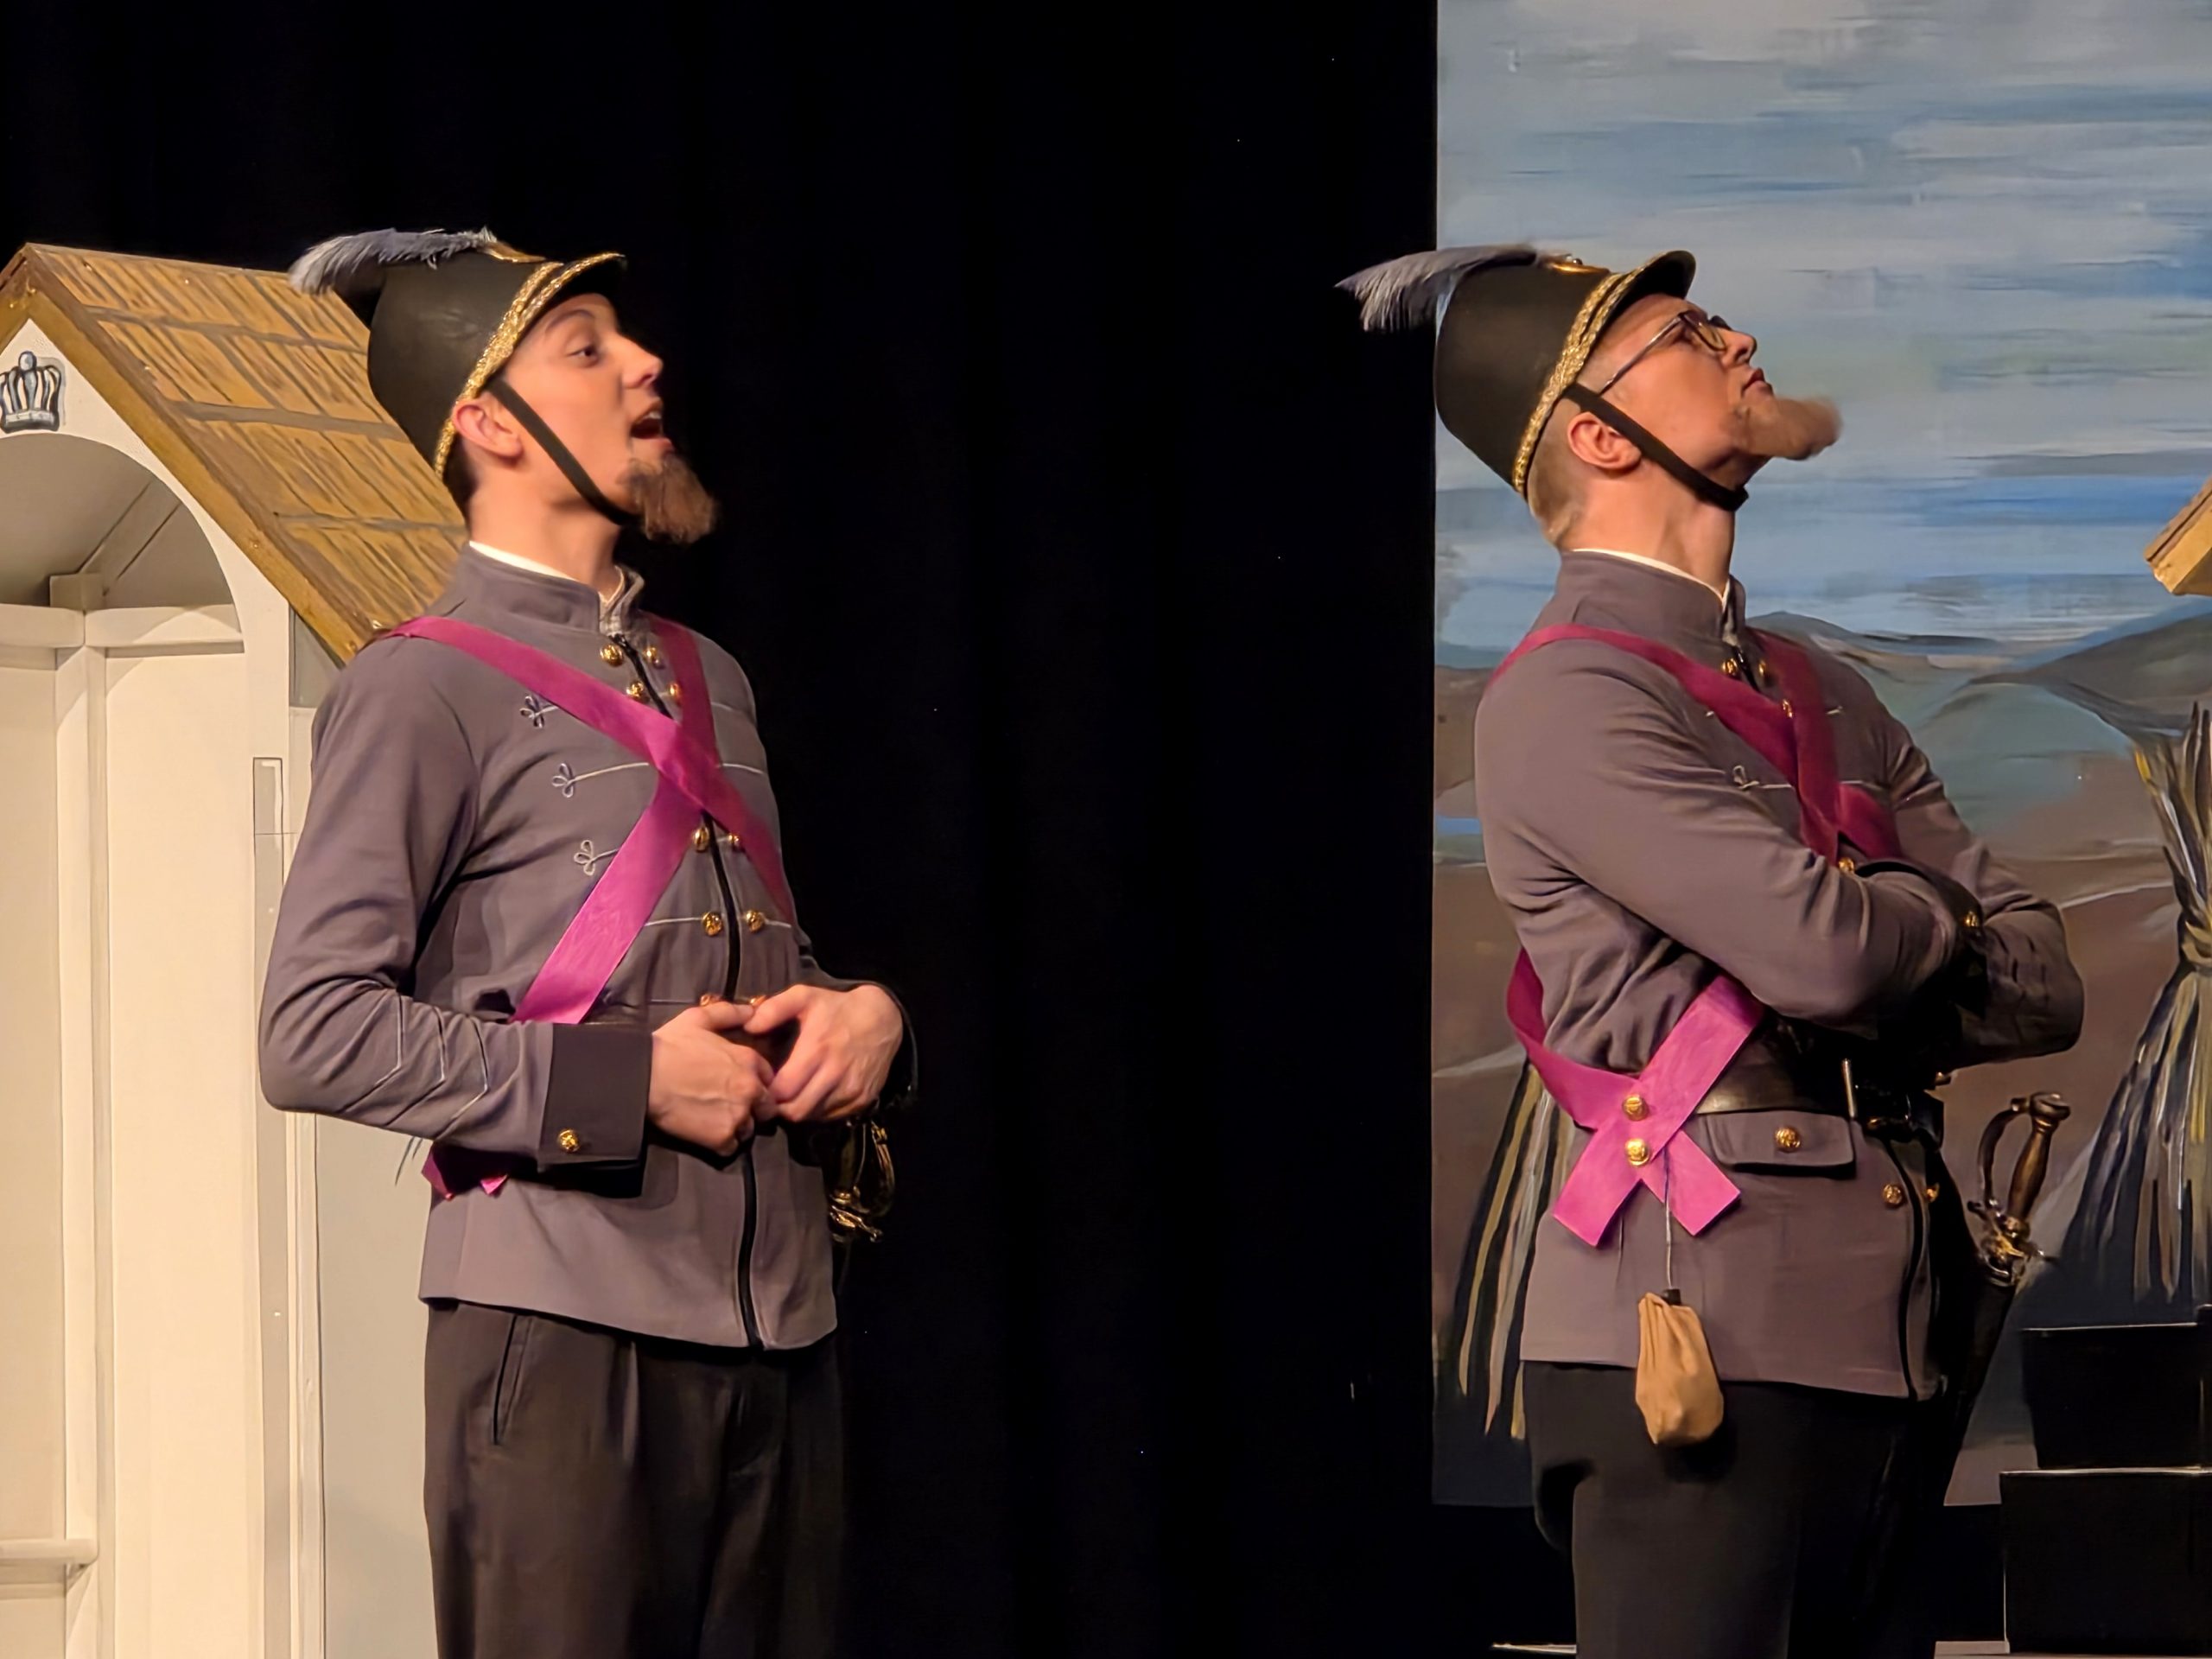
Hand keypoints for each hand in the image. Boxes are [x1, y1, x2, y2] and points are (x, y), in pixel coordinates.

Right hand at [647, 999, 776, 1154]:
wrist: (642, 1077)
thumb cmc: (668, 1046)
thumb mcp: (699, 1018)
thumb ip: (730, 1013)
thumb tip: (753, 1011)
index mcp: (748, 1061)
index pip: (768, 1078)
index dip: (755, 1082)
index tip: (738, 1085)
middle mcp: (751, 1089)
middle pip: (766, 1107)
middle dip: (753, 1108)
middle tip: (729, 1106)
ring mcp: (738, 1116)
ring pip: (750, 1128)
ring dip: (737, 1126)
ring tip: (714, 1120)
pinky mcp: (722, 1138)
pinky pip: (732, 1147)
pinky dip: (722, 1144)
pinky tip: (705, 1133)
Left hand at [737, 984, 902, 1124]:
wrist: (884, 1018)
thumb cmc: (838, 1008)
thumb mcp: (805, 997)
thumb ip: (774, 1009)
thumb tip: (748, 1026)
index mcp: (817, 1050)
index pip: (782, 1091)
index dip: (767, 1092)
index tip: (763, 1084)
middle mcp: (835, 1074)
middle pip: (796, 1111)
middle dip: (779, 1107)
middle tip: (773, 1095)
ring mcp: (852, 1090)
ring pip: (813, 1117)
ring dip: (799, 1109)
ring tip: (793, 1095)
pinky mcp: (863, 1100)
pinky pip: (832, 1117)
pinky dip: (818, 1110)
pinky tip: (814, 1094)